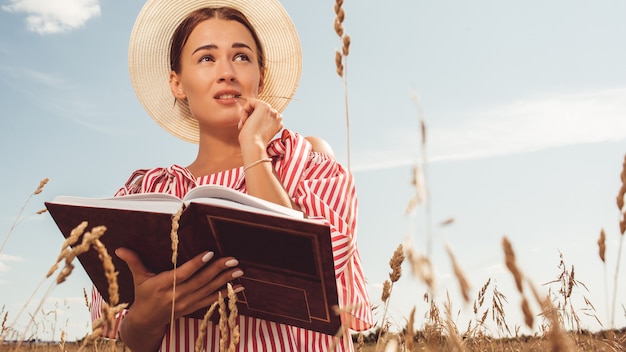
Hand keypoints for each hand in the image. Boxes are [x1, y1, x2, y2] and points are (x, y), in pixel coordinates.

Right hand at [116, 248, 242, 328]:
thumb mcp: (138, 278)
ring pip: (209, 290)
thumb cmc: (143, 295)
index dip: (196, 264)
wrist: (146, 321)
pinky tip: (240, 288)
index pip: (183, 273)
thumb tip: (120, 248)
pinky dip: (227, 294)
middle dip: (218, 270)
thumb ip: (134, 261)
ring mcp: (187, 303)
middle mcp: (177, 295)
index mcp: (163, 285)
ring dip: (226, 281)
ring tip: (239, 271)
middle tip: (233, 260)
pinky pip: (212, 301)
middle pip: (200, 281)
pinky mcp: (194, 308)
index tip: (210, 253)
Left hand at [237, 98, 282, 147]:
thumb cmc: (253, 142)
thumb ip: (261, 123)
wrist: (254, 145)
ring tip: (244, 124)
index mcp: (279, 123)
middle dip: (251, 116)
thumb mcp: (260, 131)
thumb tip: (251, 116)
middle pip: (260, 111)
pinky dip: (244, 110)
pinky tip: (244, 120)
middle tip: (245, 127)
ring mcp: (272, 110)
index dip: (255, 121)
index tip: (250, 130)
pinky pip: (250, 102)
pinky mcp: (264, 106)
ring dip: (247, 114)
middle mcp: (278, 116)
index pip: (265, 116)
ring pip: (255, 106)